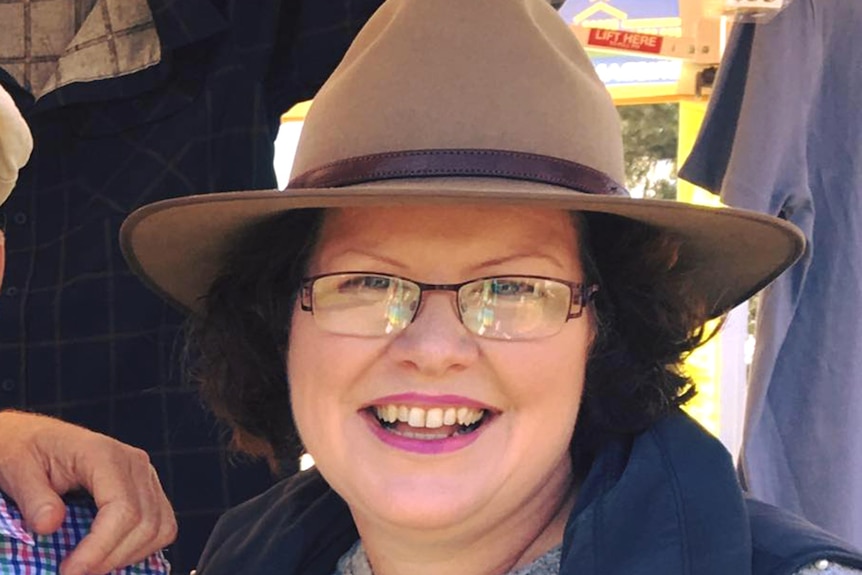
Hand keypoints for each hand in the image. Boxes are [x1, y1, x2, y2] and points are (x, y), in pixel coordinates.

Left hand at [0, 411, 176, 574]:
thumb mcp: (18, 469)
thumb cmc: (29, 450)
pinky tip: (111, 553)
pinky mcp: (148, 488)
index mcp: (104, 453)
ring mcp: (145, 475)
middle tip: (75, 572)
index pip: (123, 508)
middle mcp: (133, 462)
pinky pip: (161, 525)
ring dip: (128, 556)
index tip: (72, 570)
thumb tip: (50, 525)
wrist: (37, 438)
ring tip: (92, 565)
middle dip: (112, 557)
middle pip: (145, 522)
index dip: (101, 547)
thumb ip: (34, 498)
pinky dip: (141, 547)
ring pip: (159, 527)